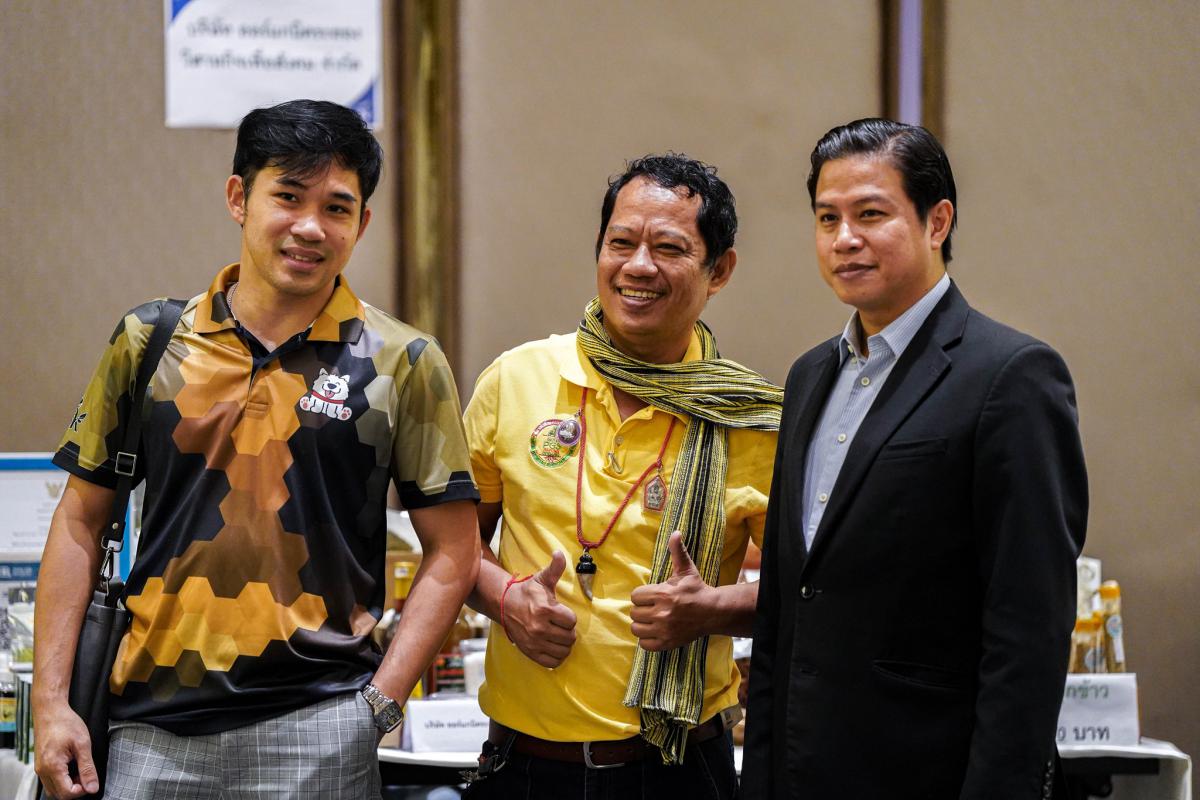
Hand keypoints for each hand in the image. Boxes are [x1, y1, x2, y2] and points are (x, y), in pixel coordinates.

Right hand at [34, 702, 98, 798]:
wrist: (50, 710)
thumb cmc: (65, 723)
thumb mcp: (83, 744)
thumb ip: (88, 768)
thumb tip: (92, 787)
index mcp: (52, 767)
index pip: (66, 793)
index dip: (82, 790)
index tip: (90, 780)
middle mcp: (42, 770)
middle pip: (58, 794)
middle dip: (75, 789)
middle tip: (86, 774)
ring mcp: (40, 768)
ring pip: (53, 789)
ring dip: (68, 785)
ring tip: (79, 769)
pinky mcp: (40, 764)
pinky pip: (50, 780)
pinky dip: (61, 779)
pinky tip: (71, 766)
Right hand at [504, 551, 576, 667]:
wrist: (504, 605)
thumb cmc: (527, 592)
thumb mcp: (542, 579)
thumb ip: (555, 568)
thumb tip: (559, 553)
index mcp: (545, 610)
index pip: (572, 621)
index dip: (569, 617)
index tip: (561, 613)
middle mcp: (539, 628)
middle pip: (570, 637)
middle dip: (568, 631)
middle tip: (560, 625)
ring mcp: (534, 642)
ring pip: (564, 651)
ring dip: (564, 644)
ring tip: (558, 635)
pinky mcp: (530, 652)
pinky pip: (552, 662)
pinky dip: (557, 656)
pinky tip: (553, 646)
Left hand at [630, 531, 714, 650]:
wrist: (713, 612)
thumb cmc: (696, 590)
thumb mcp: (686, 569)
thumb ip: (677, 551)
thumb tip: (675, 532)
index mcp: (663, 594)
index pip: (635, 596)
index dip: (642, 596)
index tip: (651, 596)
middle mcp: (662, 613)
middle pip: (634, 613)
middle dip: (642, 609)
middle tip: (652, 608)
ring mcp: (664, 630)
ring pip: (636, 629)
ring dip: (642, 625)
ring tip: (651, 620)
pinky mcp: (667, 643)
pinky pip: (644, 644)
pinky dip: (647, 640)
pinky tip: (655, 632)